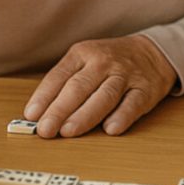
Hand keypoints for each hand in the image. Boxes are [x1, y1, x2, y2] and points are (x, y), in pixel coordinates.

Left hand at [24, 36, 177, 136]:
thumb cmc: (109, 62)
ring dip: (85, 115)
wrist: (152, 52)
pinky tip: (110, 129)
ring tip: (68, 132)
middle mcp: (103, 62)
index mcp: (82, 54)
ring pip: (104, 96)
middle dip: (60, 110)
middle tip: (45, 130)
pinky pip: (133, 104)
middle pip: (78, 87)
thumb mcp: (84, 62)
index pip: (59, 76)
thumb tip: (39, 115)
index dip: (44, 97)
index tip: (31, 116)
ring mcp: (125, 75)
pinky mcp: (145, 89)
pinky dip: (122, 116)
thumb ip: (64, 85)